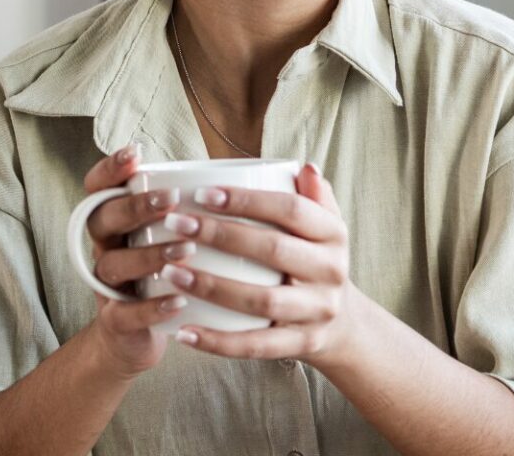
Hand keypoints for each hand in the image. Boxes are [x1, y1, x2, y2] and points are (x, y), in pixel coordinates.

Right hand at [80, 144, 197, 378]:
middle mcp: (108, 248)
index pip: (100, 187)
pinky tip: (179, 301)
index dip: (111, 169)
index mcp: (119, 221)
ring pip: (113, 264)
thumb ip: (208, 205)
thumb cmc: (171, 275)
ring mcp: (108, 285)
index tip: (137, 154)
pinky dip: (151, 308)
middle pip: (102, 218)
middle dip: (135, 206)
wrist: (141, 337)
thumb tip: (279, 173)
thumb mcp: (179, 237)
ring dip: (148, 255)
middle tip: (171, 200)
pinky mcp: (116, 322)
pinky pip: (125, 313)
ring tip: (185, 249)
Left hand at [164, 162, 362, 366]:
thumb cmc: (315, 262)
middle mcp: (332, 271)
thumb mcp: (325, 227)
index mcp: (334, 234)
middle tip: (175, 224)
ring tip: (170, 273)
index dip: (247, 200)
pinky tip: (184, 332)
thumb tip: (303, 168)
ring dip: (211, 286)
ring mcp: (318, 311)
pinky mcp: (302, 344)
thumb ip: (313, 197)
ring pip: (261, 300)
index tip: (201, 193)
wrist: (343, 325)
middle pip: (273, 250)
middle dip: (220, 235)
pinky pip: (256, 345)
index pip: (292, 210)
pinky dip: (218, 342)